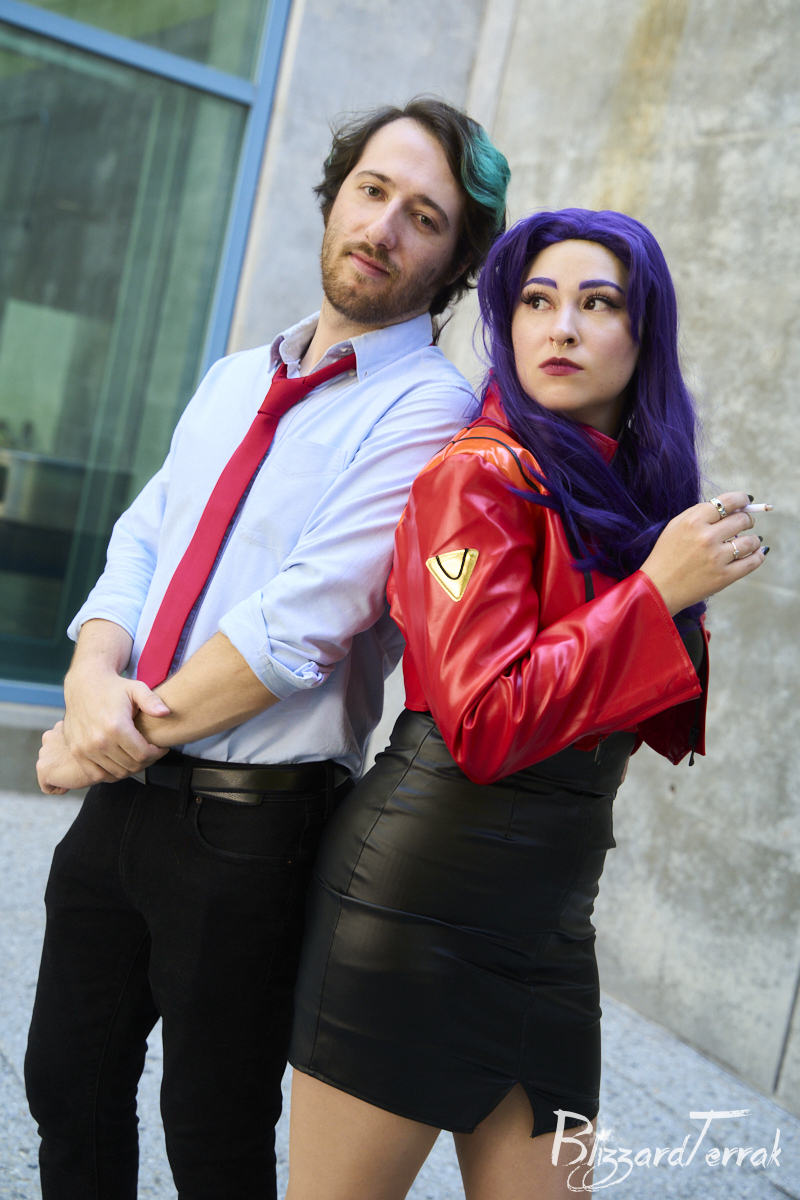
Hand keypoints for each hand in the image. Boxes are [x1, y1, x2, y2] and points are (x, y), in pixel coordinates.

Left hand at [37, 722, 112, 793]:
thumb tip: (79, 746)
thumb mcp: (91, 738)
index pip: (58, 745)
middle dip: (63, 765)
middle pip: (52, 758)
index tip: (82, 759)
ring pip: (49, 770)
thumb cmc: (104, 752)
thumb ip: (80, 738)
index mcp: (61, 727)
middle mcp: (49, 736)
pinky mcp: (43, 767)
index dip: (70, 756)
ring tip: (76, 773)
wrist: (104, 761)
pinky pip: (47, 786)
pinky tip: (72, 781)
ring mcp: (44, 751)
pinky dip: (59, 788)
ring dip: (61, 774)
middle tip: (79, 767)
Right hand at [63, 630, 170, 779]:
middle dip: (147, 761)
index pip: (143, 754)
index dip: (156, 754)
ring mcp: (85, 748)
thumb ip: (151, 701)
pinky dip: (111, 773)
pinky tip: (120, 762)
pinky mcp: (76, 752)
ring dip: (131, 768)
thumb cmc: (114, 688)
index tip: (161, 748)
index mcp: (116, 726)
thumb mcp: (136, 688)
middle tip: (151, 753)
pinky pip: (97, 775)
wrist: (83, 685)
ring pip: (116, 773)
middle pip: (131, 766)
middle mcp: (99, 741)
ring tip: (137, 756)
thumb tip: (165, 712)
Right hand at [640, 491, 768, 615]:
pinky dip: (759, 555)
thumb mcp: (674, 527)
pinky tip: (758, 552)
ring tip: (750, 541)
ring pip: (751, 541)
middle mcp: (707, 537)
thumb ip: (699, 513)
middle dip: (748, 520)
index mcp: (694, 521)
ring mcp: (717, 558)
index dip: (742, 499)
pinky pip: (752, 562)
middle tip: (746, 523)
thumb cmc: (665, 556)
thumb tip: (728, 507)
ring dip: (754, 539)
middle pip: (742, 520)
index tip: (746, 501)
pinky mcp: (724, 577)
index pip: (728, 502)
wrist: (658, 588)